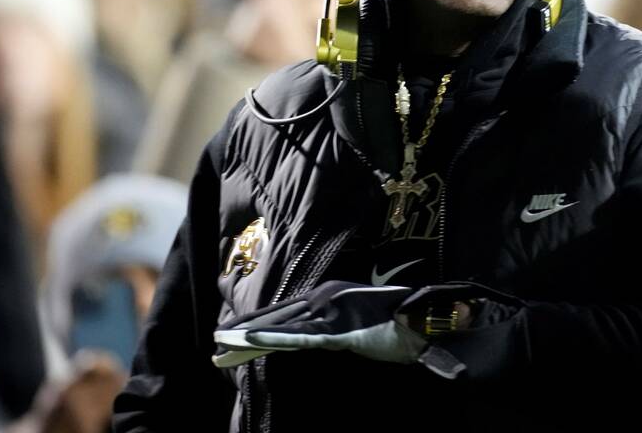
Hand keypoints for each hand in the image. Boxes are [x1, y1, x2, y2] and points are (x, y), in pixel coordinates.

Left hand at [213, 282, 424, 368]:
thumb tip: (326, 328)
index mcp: (330, 295)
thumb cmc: (400, 320)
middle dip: (242, 331)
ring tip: (220, 346)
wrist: (427, 318)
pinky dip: (271, 337)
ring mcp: (330, 312)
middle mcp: (325, 298)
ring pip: (279, 327)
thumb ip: (341, 323)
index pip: (285, 312)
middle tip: (214, 344)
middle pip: (276, 318)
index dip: (256, 322)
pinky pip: (298, 337)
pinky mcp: (337, 330)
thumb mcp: (363, 319)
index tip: (229, 334)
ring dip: (247, 337)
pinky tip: (248, 341)